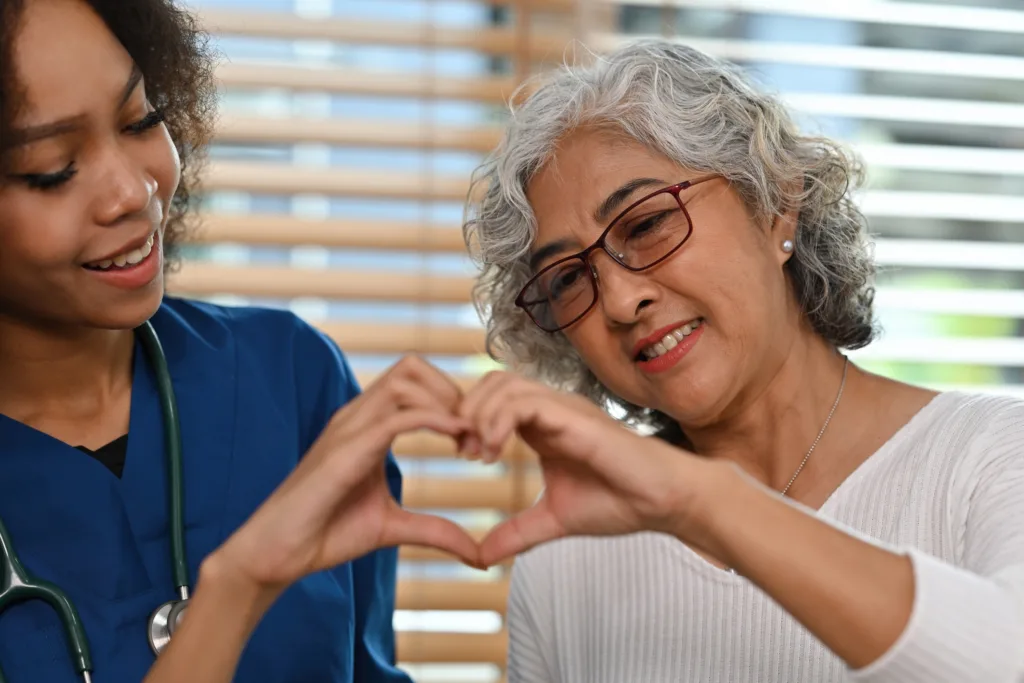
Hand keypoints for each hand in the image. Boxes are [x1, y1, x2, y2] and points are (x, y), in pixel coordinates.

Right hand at [211, 356, 480, 594]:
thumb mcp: (393, 528)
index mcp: (368, 426)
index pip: (414, 381)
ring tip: (466, 440)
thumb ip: (435, 531)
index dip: (452, 400)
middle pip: (411, 366)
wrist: (278, 554)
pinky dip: (434, 420)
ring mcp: (348, 428)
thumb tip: (479, 555)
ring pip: (405, 380)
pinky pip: (396, 416)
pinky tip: (456, 439)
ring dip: (446, 403)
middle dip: (451, 390)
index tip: (476, 439)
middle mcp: (357, 417)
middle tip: (473, 432)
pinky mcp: (345, 450)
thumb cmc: (325, 534)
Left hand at [459, 372, 717, 566]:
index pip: (493, 398)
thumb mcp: (554, 520)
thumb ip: (517, 533)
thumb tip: (479, 556)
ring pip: (504, 384)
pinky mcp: (576, 417)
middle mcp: (551, 409)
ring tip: (480, 455)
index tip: (464, 456)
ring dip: (480, 415)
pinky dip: (498, 420)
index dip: (470, 419)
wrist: (664, 502)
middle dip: (467, 411)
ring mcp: (564, 408)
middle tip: (466, 452)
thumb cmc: (619, 502)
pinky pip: (525, 403)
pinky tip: (495, 451)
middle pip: (492, 381)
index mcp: (544, 425)